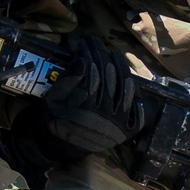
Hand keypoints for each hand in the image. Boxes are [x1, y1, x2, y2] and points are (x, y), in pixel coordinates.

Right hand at [11, 37, 143, 168]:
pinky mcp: (126, 130)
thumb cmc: (54, 120)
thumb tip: (83, 60)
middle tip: (96, 42)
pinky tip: (128, 76)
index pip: (91, 73)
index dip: (88, 54)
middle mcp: (105, 118)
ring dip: (120, 67)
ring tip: (113, 53)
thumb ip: (67, 81)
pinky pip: (136, 107)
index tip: (84, 43)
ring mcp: (119, 124)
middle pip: (109, 78)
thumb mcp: (53, 100)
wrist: (60, 147)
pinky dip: (134, 90)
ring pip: (124, 88)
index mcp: (84, 110)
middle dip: (101, 55)